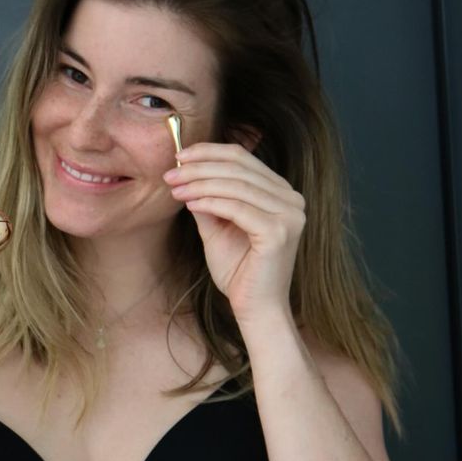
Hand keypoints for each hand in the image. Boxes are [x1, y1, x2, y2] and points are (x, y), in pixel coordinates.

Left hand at [163, 143, 305, 325]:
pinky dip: (210, 202)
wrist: (255, 308)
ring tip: (174, 189)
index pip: (243, 158)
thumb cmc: (239, 271)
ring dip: (199, 184)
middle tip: (170, 174)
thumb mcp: (217, 228)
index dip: (208, 152)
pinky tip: (190, 204)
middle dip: (199, 168)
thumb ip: (207, 200)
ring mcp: (289, 214)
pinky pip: (237, 208)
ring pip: (236, 186)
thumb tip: (184, 174)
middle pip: (238, 167)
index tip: (179, 156)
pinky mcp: (279, 231)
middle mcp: (291, 199)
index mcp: (281, 193)